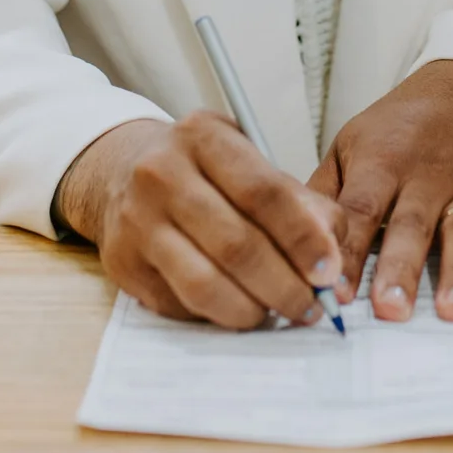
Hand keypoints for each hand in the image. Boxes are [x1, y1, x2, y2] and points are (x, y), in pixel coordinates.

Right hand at [56, 114, 346, 330]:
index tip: (328, 271)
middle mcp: (162, 174)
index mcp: (202, 137)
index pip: (263, 192)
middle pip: (236, 244)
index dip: (302, 238)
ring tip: (275, 313)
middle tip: (310, 307)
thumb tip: (333, 258)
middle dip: (284, 285)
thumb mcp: (248, 161)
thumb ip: (299, 201)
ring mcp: (136, 220)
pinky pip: (179, 303)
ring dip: (251, 310)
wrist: (119, 170)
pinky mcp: (122, 262)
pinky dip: (216, 315)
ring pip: (204, 283)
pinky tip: (235, 307)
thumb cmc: (201, 170)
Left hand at [308, 60, 452, 323]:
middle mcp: (426, 175)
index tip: (333, 292)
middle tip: (391, 309)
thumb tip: (290, 241)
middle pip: (411, 225)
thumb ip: (325, 194)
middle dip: (401, 268)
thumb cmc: (397, 131)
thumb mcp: (350, 146)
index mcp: (381, 161)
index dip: (346, 251)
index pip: (359, 209)